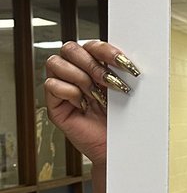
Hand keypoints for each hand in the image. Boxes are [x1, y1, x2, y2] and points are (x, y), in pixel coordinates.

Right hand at [44, 40, 139, 166]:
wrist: (118, 148)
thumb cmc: (123, 121)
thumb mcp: (126, 91)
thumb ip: (121, 72)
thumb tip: (128, 59)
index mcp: (95, 66)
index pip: (93, 45)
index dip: (107, 51)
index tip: (126, 65)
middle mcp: (76, 73)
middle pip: (70, 48)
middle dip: (93, 64)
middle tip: (111, 83)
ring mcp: (63, 87)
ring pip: (55, 62)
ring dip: (80, 78)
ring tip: (96, 96)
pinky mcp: (55, 104)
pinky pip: (51, 85)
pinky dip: (69, 92)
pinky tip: (83, 104)